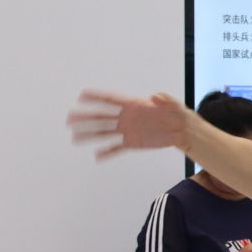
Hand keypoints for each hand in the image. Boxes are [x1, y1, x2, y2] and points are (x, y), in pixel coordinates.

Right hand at [68, 91, 189, 157]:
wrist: (182, 130)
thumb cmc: (177, 113)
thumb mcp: (174, 104)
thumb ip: (165, 99)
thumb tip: (155, 96)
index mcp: (134, 105)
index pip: (111, 100)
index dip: (97, 97)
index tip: (82, 95)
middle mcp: (126, 117)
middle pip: (101, 116)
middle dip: (85, 117)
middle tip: (69, 119)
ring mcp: (128, 130)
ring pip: (104, 132)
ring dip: (89, 135)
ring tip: (74, 138)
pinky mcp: (132, 142)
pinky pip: (117, 148)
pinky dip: (107, 152)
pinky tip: (97, 157)